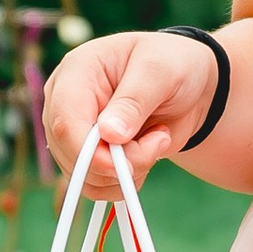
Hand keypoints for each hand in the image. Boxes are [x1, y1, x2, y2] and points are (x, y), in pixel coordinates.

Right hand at [41, 31, 221, 191]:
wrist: (187, 85)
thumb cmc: (172, 65)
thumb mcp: (160, 71)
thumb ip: (135, 101)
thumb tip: (109, 134)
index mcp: (76, 73)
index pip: (65, 122)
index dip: (90, 153)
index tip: (126, 165)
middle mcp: (65, 105)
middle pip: (73, 156)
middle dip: (119, 163)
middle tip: (159, 140)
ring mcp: (75, 132)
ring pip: (85, 178)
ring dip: (129, 172)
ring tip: (156, 139)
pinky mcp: (88, 155)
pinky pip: (97, 186)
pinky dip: (127, 180)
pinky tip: (147, 152)